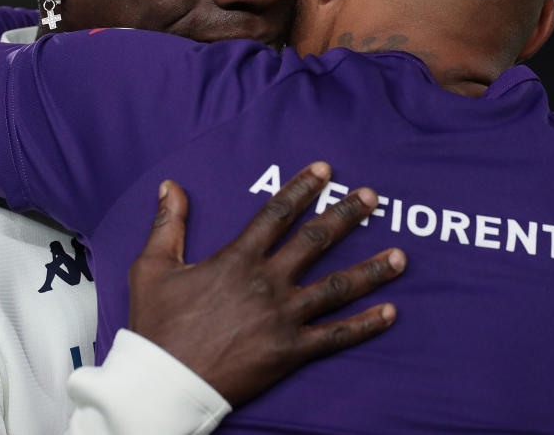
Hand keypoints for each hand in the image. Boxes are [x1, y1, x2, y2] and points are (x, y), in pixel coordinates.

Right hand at [128, 161, 405, 405]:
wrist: (165, 383)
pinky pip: (336, 336)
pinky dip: (365, 325)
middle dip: (347, 215)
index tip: (325, 170)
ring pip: (337, 287)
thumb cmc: (157, 325)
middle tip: (372, 198)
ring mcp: (283, 317)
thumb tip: (169, 186)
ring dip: (372, 269)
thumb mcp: (152, 267)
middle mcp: (267, 282)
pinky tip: (390, 312)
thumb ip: (168, 224)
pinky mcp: (290, 351)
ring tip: (401, 256)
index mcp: (237, 258)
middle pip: (316, 240)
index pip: (278, 213)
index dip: (302, 188)